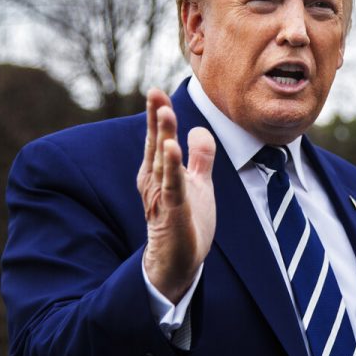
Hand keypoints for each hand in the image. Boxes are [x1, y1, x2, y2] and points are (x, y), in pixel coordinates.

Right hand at [137, 88, 216, 303]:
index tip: (157, 91)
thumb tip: (201, 129)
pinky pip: (173, 186)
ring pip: (163, 162)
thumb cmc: (186, 222)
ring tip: (165, 111)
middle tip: (155, 92)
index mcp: (160, 173)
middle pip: (157, 144)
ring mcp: (164, 197)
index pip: (159, 139)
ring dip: (164, 136)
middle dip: (157, 119)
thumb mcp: (197, 183)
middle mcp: (156, 182)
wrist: (179, 263)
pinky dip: (173, 167)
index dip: (159, 116)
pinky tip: (172, 149)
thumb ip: (200, 157)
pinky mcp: (173, 212)